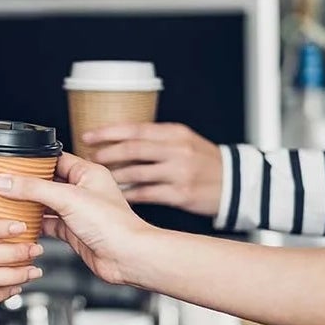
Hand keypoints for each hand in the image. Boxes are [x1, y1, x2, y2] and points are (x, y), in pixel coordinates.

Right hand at [0, 152, 151, 284]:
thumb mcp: (68, 198)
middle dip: (27, 183)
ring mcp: (77, 212)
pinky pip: (48, 224)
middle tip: (4, 182)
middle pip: (47, 182)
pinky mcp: (73, 232)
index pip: (55, 158)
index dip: (34, 160)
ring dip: (28, 204)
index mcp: (88, 173)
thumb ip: (33, 189)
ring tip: (6, 201)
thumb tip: (5, 181)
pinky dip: (34, 225)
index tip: (11, 162)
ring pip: (46, 204)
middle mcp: (83, 190)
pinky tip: (21, 224)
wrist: (127, 258)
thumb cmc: (113, 225)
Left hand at [83, 123, 221, 216]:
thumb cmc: (204, 161)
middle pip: (133, 149)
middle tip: (89, 158)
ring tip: (100, 177)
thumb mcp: (184, 141)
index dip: (108, 132)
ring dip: (114, 175)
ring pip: (136, 173)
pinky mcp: (180, 194)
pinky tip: (116, 195)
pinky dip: (128, 195)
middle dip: (107, 153)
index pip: (135, 129)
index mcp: (175, 133)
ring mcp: (179, 173)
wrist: (236, 183)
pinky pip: (146, 194)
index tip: (88, 135)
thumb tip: (118, 140)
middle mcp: (177, 150)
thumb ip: (156, 139)